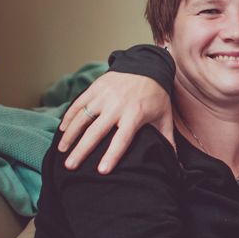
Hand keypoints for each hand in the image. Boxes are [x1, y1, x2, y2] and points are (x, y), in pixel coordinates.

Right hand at [58, 72, 172, 172]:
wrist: (147, 66)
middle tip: (70, 166)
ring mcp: (104, 96)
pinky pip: (78, 104)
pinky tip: (62, 131)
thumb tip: (176, 166)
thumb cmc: (157, 96)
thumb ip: (167, 141)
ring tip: (62, 152)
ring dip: (70, 136)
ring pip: (82, 118)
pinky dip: (69, 117)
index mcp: (135, 114)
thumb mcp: (165, 117)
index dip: (111, 156)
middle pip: (96, 132)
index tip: (101, 171)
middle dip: (82, 150)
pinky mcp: (95, 88)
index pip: (122, 139)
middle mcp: (117, 105)